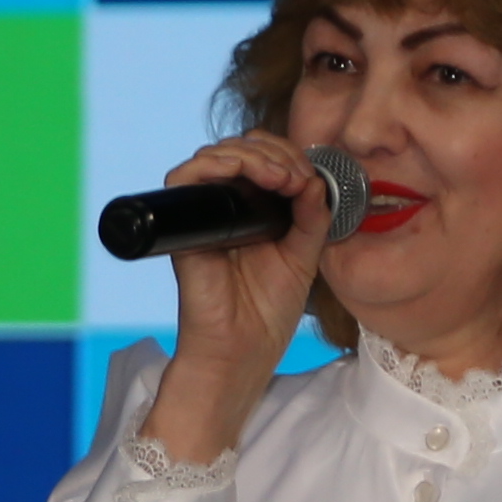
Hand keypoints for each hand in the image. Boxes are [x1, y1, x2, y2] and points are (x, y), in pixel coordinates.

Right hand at [142, 132, 332, 463]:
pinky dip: (215, 164)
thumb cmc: (268, 313)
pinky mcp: (186, 227)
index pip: (263, 158)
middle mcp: (226, 206)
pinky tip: (246, 175)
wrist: (242, 352)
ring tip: (281, 177)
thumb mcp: (304, 257)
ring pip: (215, 154)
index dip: (287, 155)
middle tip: (296, 177)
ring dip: (252, 155)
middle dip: (274, 152)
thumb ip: (312, 217)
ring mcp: (205, 214)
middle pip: (241, 149)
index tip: (308, 178)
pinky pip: (184, 177)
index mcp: (254, 211)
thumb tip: (316, 179)